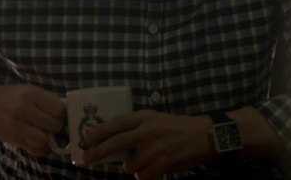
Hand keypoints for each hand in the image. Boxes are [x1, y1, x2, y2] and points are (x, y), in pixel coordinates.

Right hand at [0, 84, 65, 155]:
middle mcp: (23, 110)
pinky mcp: (13, 139)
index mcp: (31, 95)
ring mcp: (17, 126)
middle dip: (56, 125)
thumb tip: (67, 112)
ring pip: (43, 139)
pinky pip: (34, 149)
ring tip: (45, 132)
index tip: (59, 113)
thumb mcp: (31, 90)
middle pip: (53, 124)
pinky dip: (41, 148)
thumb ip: (48, 100)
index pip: (58, 109)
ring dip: (48, 137)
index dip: (61, 113)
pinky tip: (40, 141)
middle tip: (52, 123)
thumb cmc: (13, 96)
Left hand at [82, 110, 215, 178]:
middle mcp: (147, 132)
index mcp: (145, 117)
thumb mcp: (156, 118)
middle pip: (115, 144)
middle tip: (86, 158)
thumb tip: (112, 140)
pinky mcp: (161, 165)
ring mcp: (154, 149)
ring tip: (147, 159)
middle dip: (97, 152)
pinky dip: (145, 173)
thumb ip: (137, 126)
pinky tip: (155, 166)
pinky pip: (141, 175)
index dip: (98, 132)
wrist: (205, 136)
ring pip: (129, 165)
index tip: (86, 138)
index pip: (116, 123)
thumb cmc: (178, 126)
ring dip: (133, 166)